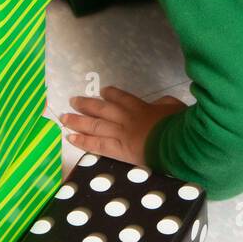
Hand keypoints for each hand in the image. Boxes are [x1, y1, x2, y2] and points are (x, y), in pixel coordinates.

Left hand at [60, 87, 186, 165]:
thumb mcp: (174, 107)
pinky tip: (70, 137)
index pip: (121, 97)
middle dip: (85, 105)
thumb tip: (159, 104)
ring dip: (77, 120)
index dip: (110, 94)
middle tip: (72, 101)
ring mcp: (120, 133)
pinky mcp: (118, 150)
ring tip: (64, 117)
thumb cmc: (178, 125)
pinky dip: (82, 141)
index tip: (103, 91)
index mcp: (139, 107)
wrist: (176, 142)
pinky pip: (96, 145)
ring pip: (94, 125)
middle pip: (101, 109)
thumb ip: (163, 104)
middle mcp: (125, 118)